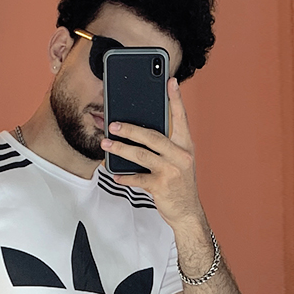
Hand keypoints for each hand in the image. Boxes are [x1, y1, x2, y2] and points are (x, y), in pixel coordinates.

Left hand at [102, 78, 202, 231]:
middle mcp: (181, 155)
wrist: (187, 212)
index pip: (181, 118)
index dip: (176, 99)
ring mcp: (171, 171)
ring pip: (141, 155)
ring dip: (121, 149)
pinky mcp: (161, 187)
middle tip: (112, 124)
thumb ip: (166, 144)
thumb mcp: (179, 160)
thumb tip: (140, 129)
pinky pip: (138, 178)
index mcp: (185, 145)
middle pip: (152, 136)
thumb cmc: (179, 183)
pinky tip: (114, 173)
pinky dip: (124, 177)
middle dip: (130, 129)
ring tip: (106, 144)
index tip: (170, 81)